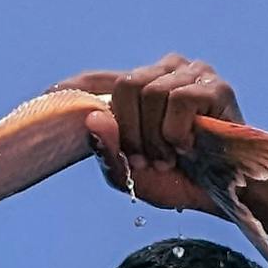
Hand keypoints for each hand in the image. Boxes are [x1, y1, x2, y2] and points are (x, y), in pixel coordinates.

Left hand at [61, 54, 240, 214]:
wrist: (221, 195)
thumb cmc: (178, 181)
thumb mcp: (130, 174)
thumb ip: (108, 150)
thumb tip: (94, 119)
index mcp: (140, 89)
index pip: (98, 78)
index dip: (74, 86)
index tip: (47, 94)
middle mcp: (165, 71)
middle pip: (125, 85)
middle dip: (132, 129)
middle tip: (149, 157)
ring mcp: (192, 73)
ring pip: (151, 91)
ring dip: (157, 135)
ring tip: (172, 155)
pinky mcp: (215, 85)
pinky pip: (180, 99)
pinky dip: (179, 130)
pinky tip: (190, 144)